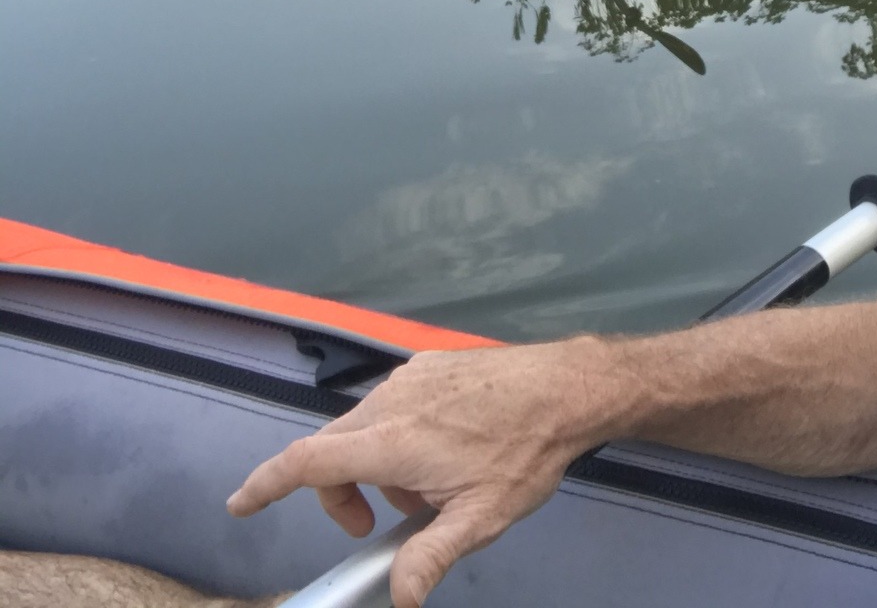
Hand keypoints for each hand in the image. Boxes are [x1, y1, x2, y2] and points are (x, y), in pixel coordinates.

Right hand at [227, 339, 619, 605]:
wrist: (566, 386)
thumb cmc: (523, 453)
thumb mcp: (479, 519)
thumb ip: (429, 557)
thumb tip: (399, 599)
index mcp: (392, 441)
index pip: (308, 463)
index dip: (267, 484)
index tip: (240, 503)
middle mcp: (390, 401)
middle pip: (333, 450)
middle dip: (342, 493)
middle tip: (377, 527)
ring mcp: (410, 376)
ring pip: (366, 427)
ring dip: (379, 466)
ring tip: (431, 489)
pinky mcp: (429, 363)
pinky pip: (394, 405)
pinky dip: (400, 436)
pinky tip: (447, 451)